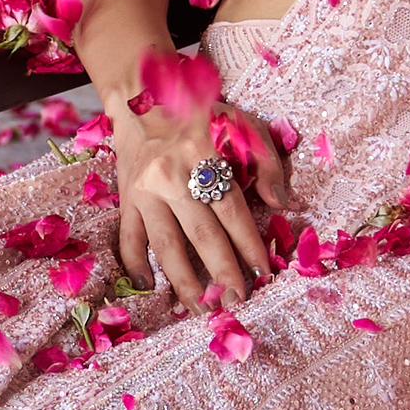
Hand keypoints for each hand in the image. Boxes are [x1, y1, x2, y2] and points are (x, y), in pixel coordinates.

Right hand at [111, 76, 304, 305]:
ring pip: (165, 244)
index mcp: (203, 155)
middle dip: (221, 272)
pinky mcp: (126, 200)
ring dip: (184, 282)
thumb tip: (283, 204)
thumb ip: (265, 161)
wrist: (140, 100)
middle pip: (201, 234)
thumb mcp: (240, 124)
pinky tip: (150, 286)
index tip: (265, 273)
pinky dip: (136, 264)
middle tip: (237, 303)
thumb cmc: (201, 115)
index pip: (231, 209)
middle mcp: (172, 176)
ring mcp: (145, 191)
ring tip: (201, 309)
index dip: (249, 244)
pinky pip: (129, 238)